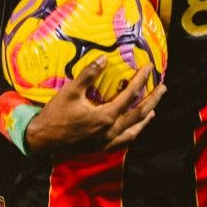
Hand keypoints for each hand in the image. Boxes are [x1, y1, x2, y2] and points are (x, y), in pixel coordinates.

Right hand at [24, 60, 163, 157]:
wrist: (43, 140)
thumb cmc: (55, 114)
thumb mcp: (70, 91)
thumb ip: (88, 75)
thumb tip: (104, 59)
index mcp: (105, 116)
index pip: (130, 95)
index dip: (141, 80)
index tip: (149, 68)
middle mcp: (110, 130)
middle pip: (139, 114)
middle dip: (153, 99)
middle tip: (163, 87)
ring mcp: (107, 141)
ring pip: (134, 129)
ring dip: (146, 118)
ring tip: (153, 108)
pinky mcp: (102, 147)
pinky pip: (124, 141)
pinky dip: (133, 132)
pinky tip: (134, 128)